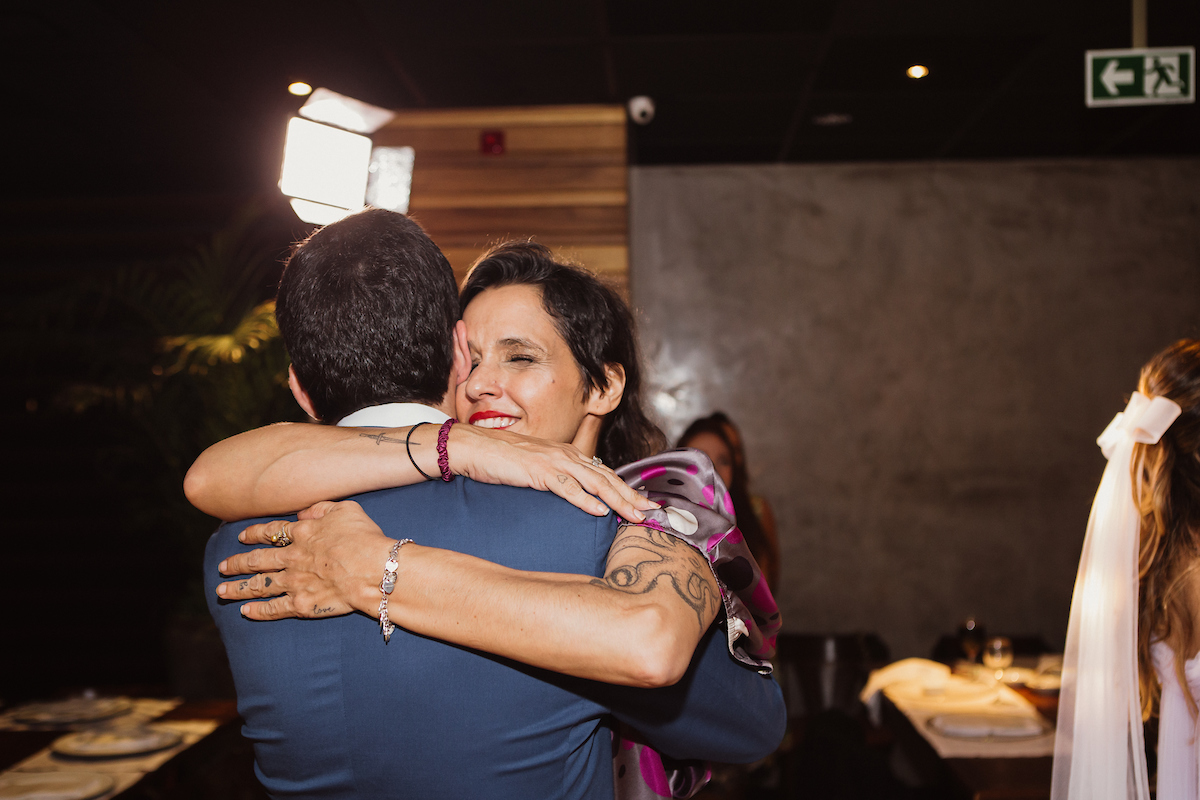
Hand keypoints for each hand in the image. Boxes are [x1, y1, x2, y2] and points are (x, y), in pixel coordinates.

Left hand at [215, 501, 393, 620]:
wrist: (371, 569)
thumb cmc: (364, 537)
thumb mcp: (346, 510)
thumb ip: (322, 508)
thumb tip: (303, 512)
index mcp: (303, 533)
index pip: (272, 532)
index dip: (254, 534)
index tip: (241, 537)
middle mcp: (292, 557)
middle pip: (257, 560)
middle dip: (236, 564)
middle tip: (222, 567)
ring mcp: (294, 582)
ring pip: (258, 586)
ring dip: (238, 589)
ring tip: (221, 592)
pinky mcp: (301, 605)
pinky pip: (274, 609)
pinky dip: (258, 611)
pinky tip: (245, 613)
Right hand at [447, 424, 657, 521]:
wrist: (474, 447)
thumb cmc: (502, 461)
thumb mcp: (536, 469)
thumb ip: (556, 478)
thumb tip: (574, 496)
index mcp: (568, 454)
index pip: (604, 473)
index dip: (627, 489)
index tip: (644, 504)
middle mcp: (566, 455)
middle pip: (607, 478)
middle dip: (632, 496)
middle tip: (653, 512)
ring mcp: (554, 462)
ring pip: (594, 483)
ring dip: (618, 500)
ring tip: (636, 515)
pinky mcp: (538, 471)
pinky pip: (567, 487)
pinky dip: (585, 500)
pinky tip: (600, 511)